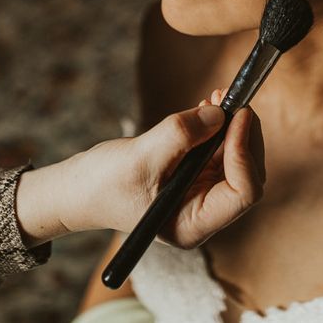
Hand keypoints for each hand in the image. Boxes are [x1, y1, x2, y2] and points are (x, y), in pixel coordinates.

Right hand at [15, 89, 264, 248]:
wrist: (76, 188)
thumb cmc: (101, 186)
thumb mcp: (140, 158)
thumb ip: (180, 136)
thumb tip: (220, 114)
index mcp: (194, 225)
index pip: (243, 193)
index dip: (245, 153)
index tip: (239, 116)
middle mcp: (204, 211)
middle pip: (246, 172)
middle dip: (243, 134)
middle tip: (233, 100)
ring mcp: (200, 192)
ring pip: (235, 156)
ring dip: (232, 125)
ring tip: (219, 97)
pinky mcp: (194, 173)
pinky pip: (218, 147)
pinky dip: (218, 125)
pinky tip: (208, 105)